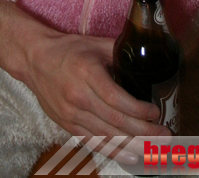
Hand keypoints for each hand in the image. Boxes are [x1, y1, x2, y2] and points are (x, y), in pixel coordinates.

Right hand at [0, 0, 167, 161]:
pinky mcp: (67, 125)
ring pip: (106, 136)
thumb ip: (119, 51)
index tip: (156, 111)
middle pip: (115, 121)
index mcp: (87, 73)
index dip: (138, 110)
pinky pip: (93, 142)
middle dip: (144, 132)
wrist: (34, 60)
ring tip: (154, 150)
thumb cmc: (67, 49)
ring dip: (133, 145)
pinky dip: (113, 150)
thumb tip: (147, 55)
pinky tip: (130, 155)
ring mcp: (71, 114)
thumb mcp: (94, 43)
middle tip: (164, 135)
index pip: (116, 99)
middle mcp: (78, 97)